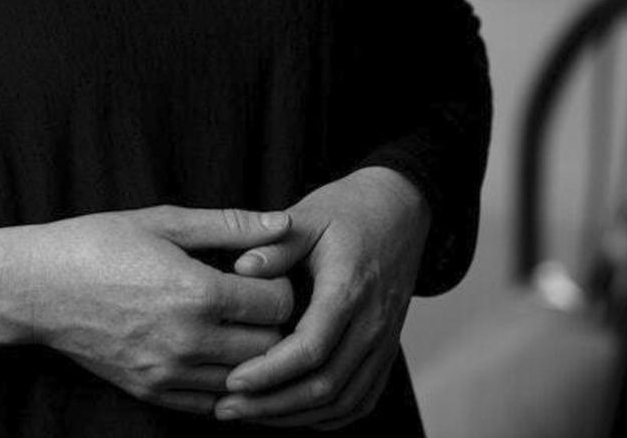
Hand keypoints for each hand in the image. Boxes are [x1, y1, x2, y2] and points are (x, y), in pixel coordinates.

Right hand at [19, 204, 297, 417]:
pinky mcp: (153, 392)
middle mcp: (188, 342)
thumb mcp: (163, 221)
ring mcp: (170, 374)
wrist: (38, 287)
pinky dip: (225, 383)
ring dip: (252, 356)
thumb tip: (284, 224)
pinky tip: (215, 353)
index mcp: (196, 293)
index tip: (263, 271)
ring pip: (246, 381)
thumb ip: (229, 224)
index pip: (277, 304)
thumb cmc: (98, 242)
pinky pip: (213, 404)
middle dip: (273, 323)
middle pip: (271, 347)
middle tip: (257, 299)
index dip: (279, 284)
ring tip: (238, 324)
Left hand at [210, 167, 430, 428]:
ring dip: (295, 415)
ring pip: (343, 401)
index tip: (232, 379)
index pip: (310, 349)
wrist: (398, 211)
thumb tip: (240, 269)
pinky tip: (292, 413)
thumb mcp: (308, 215)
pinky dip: (327, 415)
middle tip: (228, 408)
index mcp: (349, 290)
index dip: (269, 371)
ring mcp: (384, 341)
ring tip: (251, 414)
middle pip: (325, 386)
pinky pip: (361, 399)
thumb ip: (276, 245)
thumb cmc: (347, 212)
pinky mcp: (386, 350)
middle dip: (273, 404)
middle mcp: (372, 324)